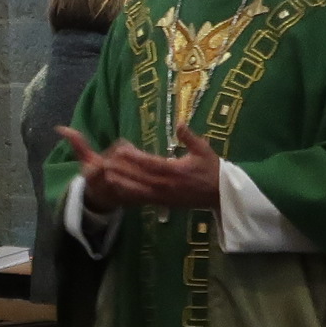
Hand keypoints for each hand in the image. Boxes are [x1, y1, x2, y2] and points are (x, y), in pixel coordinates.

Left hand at [59, 125, 223, 212]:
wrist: (221, 195)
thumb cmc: (213, 170)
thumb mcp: (204, 150)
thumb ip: (190, 137)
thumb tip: (179, 123)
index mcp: (175, 171)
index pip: (151, 163)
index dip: (134, 158)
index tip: (120, 150)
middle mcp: (167, 185)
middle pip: (140, 178)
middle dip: (122, 171)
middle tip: (104, 164)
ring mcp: (165, 196)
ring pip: (140, 190)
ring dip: (123, 184)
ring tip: (106, 178)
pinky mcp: (165, 203)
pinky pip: (145, 199)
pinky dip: (132, 195)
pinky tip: (120, 191)